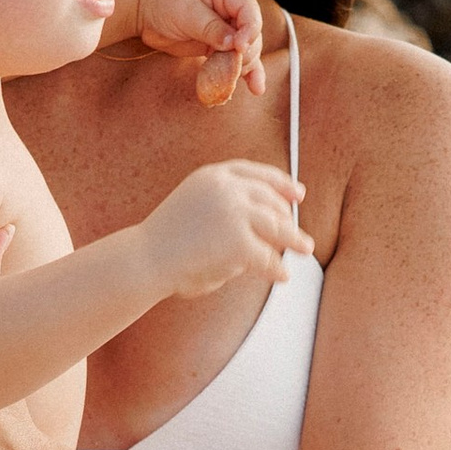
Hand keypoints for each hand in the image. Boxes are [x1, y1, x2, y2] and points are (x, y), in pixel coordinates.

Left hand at [133, 0, 265, 106]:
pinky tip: (256, 87)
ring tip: (241, 81)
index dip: (249, 30)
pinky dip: (246, 72)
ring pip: (247, 49)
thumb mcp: (185, 11)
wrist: (144, 9)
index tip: (239, 48)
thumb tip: (234, 45)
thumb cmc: (162, 0)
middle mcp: (231, 7)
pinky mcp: (220, 45)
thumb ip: (211, 28)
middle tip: (233, 65)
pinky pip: (237, 59)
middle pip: (252, 32)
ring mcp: (227, 27)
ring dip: (245, 66)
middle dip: (245, 51)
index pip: (249, 10)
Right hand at [138, 161, 309, 299]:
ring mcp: (235, 213)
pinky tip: (281, 275)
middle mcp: (227, 188)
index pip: (256, 173)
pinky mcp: (240, 242)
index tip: (297, 193)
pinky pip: (267, 257)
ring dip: (294, 240)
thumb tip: (264, 221)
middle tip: (300, 235)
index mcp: (213, 175)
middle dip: (288, 218)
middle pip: (272, 200)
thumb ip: (225, 205)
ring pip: (277, 226)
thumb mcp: (195, 204)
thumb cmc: (165, 240)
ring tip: (305, 249)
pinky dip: (276, 268)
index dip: (281, 183)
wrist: (145, 259)